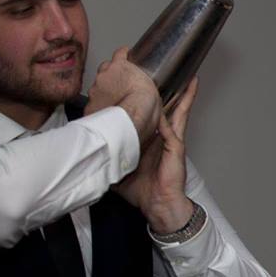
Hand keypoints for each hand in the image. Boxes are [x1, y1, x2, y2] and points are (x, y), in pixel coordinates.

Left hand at [86, 47, 161, 148]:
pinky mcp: (90, 104)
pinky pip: (93, 104)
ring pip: (98, 88)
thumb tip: (155, 106)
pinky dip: (99, 108)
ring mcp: (95, 89)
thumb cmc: (145, 103)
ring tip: (116, 104)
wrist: (131, 116)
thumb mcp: (154, 93)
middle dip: (111, 76)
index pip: (119, 54)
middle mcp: (104, 74)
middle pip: (105, 70)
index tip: (124, 55)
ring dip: (105, 93)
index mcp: (121, 66)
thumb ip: (147, 91)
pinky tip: (108, 115)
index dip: (122, 55)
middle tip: (121, 87)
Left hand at [114, 77, 198, 232]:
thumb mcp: (117, 167)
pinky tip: (179, 99)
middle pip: (167, 109)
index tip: (141, 84)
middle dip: (170, 91)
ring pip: (178, 113)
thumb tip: (86, 147)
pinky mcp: (176, 146)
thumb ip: (107, 153)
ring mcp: (171, 140)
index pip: (148, 115)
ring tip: (189, 80)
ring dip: (184, 97)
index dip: (146, 100)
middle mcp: (162, 137)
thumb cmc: (140, 188)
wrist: (156, 203)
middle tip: (170, 72)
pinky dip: (177, 113)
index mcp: (148, 139)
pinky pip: (175, 127)